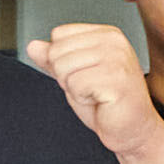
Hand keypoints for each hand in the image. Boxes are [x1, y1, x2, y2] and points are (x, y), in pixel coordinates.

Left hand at [27, 23, 163, 163]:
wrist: (131, 129)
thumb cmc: (107, 103)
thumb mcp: (74, 76)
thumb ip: (54, 60)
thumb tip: (33, 46)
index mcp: (106, 34)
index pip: (59, 34)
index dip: (63, 60)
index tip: (86, 74)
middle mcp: (114, 42)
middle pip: (58, 51)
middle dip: (66, 77)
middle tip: (91, 88)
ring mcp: (117, 59)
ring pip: (64, 68)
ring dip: (75, 89)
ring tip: (96, 94)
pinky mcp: (116, 79)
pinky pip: (76, 85)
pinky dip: (83, 99)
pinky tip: (101, 101)